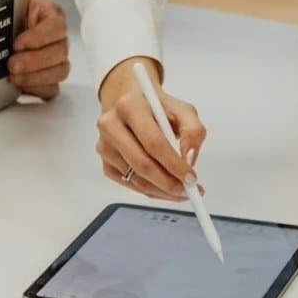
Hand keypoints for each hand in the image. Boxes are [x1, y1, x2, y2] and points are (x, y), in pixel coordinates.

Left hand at [6, 0, 69, 98]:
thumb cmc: (5, 10)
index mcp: (48, 14)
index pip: (56, 26)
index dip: (40, 36)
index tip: (18, 41)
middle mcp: (53, 37)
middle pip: (60, 52)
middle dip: (36, 60)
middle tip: (11, 63)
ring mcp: (51, 59)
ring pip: (59, 71)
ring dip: (36, 76)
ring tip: (13, 75)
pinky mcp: (45, 79)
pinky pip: (51, 89)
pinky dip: (37, 88)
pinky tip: (21, 87)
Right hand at [94, 58, 206, 200]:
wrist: (134, 106)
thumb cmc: (158, 109)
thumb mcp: (183, 111)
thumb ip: (193, 131)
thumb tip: (188, 159)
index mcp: (129, 105)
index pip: (153, 142)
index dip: (173, 163)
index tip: (191, 177)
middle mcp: (111, 125)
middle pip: (142, 164)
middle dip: (169, 182)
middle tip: (188, 190)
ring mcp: (104, 146)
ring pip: (137, 179)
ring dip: (162, 190)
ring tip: (181, 189)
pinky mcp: (105, 164)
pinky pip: (131, 185)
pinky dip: (152, 191)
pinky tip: (165, 186)